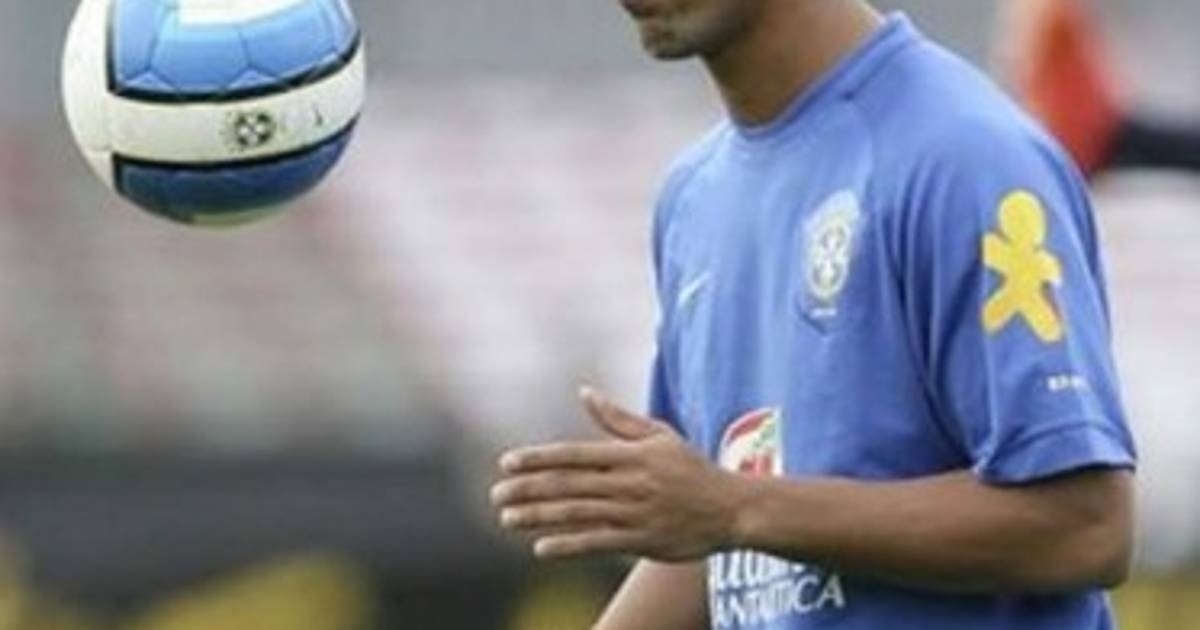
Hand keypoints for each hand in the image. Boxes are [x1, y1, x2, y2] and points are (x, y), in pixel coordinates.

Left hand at [490, 387, 741, 561]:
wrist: (732, 508)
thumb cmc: (692, 469)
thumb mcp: (659, 436)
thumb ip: (618, 419)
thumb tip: (585, 392)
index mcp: (629, 454)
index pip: (573, 454)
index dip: (538, 458)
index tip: (506, 463)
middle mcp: (628, 482)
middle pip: (568, 485)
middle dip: (527, 489)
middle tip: (495, 496)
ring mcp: (634, 512)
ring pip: (577, 513)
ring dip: (538, 517)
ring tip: (508, 519)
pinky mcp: (642, 540)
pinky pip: (598, 543)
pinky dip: (568, 545)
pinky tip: (541, 548)